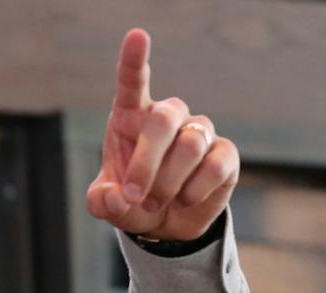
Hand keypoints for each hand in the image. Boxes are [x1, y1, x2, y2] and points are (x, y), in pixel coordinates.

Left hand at [86, 28, 239, 241]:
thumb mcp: (108, 204)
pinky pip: (214, 165)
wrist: (163, 224)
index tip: (137, 36)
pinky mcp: (224, 154)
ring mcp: (198, 131)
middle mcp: (168, 117)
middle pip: (165, 118)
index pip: (132, 82)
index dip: (134, 60)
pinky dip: (193, 191)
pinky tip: (183, 200)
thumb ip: (101, 201)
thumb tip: (115, 197)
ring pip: (190, 145)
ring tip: (155, 203)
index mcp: (132, 118)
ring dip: (167, 183)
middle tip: (134, 195)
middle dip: (146, 163)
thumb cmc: (131, 201)